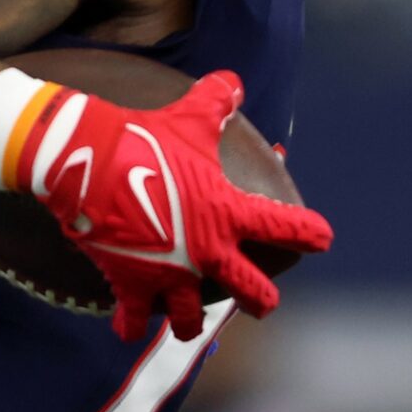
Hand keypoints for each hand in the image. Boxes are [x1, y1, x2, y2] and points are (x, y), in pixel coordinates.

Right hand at [26, 71, 331, 338]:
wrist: (90, 165)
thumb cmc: (146, 141)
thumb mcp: (187, 117)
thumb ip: (215, 102)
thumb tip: (232, 83)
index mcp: (229, 214)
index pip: (283, 227)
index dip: (308, 234)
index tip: (322, 239)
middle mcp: (208, 253)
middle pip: (252, 292)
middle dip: (261, 300)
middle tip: (264, 303)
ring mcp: (171, 276)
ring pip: (192, 319)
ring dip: (192, 322)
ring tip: (190, 323)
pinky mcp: (133, 286)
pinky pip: (134, 318)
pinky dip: (130, 325)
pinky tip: (129, 329)